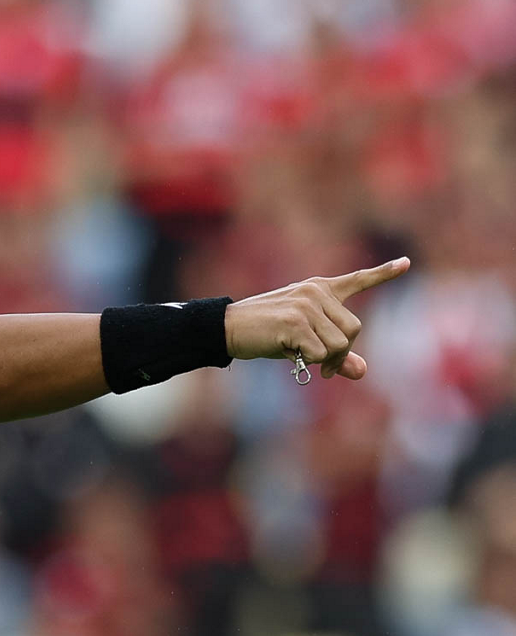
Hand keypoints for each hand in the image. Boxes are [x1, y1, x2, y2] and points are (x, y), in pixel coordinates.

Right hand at [224, 257, 410, 379]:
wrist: (228, 328)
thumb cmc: (266, 334)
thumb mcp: (303, 341)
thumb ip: (334, 355)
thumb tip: (362, 372)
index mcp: (319, 289)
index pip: (357, 280)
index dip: (384, 272)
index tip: (407, 263)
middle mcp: (316, 292)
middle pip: (354, 330)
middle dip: (341, 354)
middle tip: (322, 366)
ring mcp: (306, 305)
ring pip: (339, 345)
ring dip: (325, 361)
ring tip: (302, 358)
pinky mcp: (295, 322)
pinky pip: (320, 353)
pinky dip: (308, 362)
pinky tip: (289, 353)